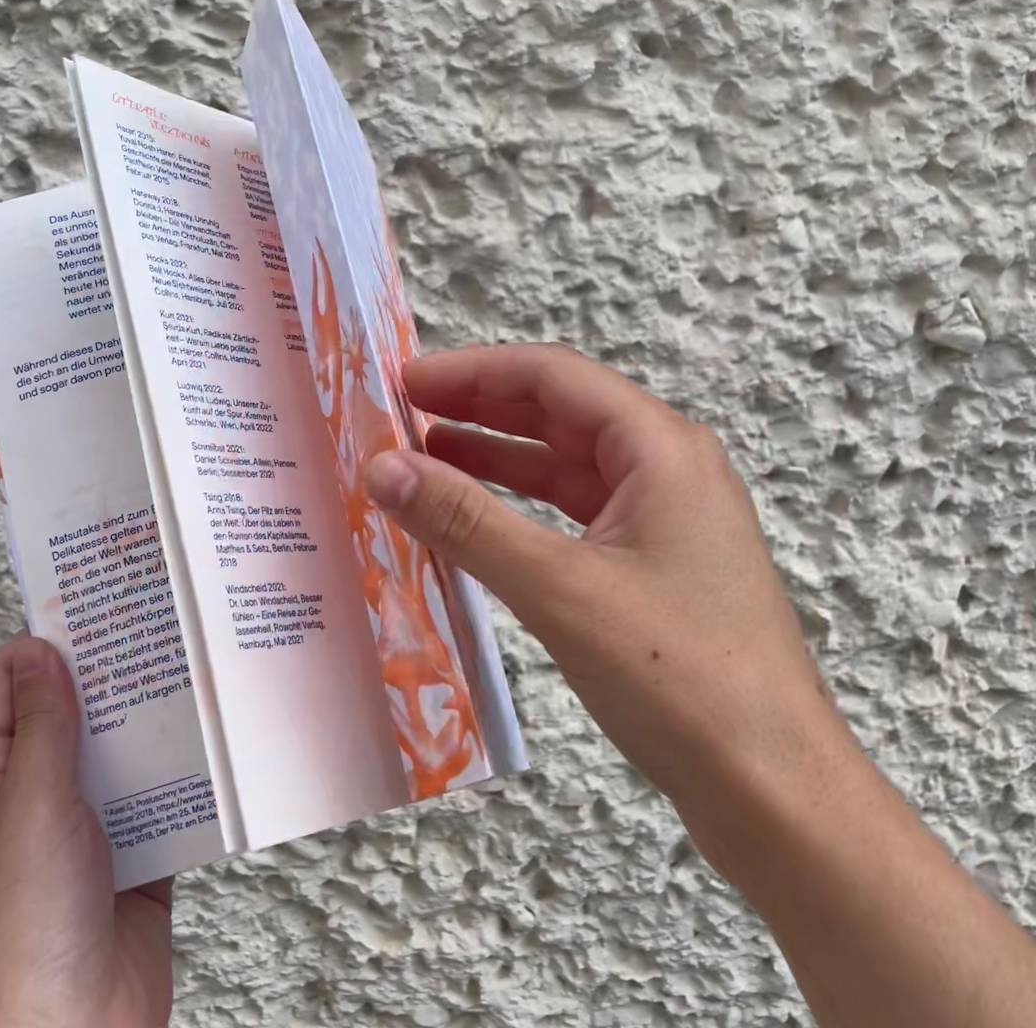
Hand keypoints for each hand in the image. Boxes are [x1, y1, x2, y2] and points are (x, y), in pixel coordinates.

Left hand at [0, 637, 172, 1027]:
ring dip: (155, 725)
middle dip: (113, 678)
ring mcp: (89, 827)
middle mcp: (38, 798)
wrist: (79, 1027)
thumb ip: (41, 727)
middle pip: (74, 715)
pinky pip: (165, 797)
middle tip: (160, 630)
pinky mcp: (138, 854)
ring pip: (125, 754)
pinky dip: (187, 775)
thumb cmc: (29, 931)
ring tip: (195, 677)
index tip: (94, 604)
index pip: (8, 689)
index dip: (46, 644)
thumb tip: (38, 650)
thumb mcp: (30, 808)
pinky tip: (215, 748)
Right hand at [366, 344, 1035, 1027]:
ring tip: (422, 464)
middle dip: (480, 410)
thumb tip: (383, 466)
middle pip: (562, 416)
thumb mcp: (560, 588)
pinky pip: (581, 521)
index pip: (553, 377)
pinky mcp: (662, 575)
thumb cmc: (677, 674)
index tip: (400, 381)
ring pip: (570, 471)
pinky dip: (526, 516)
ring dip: (498, 462)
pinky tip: (479, 530)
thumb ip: (467, 522)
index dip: (472, 371)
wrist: (769, 780)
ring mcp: (671, 524)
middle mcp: (671, 471)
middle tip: (400, 418)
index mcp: (661, 448)